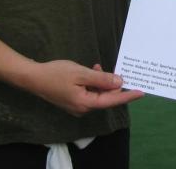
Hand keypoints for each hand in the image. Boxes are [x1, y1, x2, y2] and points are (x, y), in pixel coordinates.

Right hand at [25, 59, 142, 115]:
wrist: (33, 77)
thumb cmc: (56, 74)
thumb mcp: (81, 73)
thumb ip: (101, 79)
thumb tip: (119, 83)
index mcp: (86, 104)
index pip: (112, 101)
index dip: (127, 96)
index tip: (141, 91)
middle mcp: (83, 108)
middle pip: (105, 98)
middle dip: (112, 84)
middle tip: (116, 68)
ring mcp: (77, 106)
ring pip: (97, 94)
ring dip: (101, 81)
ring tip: (98, 67)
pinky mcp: (72, 100)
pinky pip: (89, 93)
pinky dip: (93, 82)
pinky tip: (91, 70)